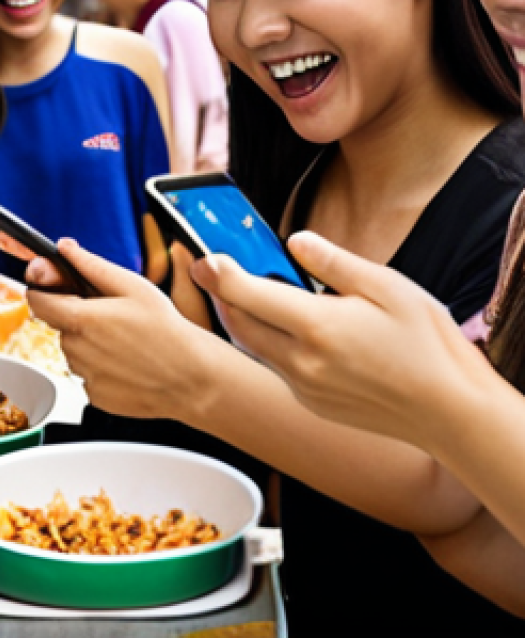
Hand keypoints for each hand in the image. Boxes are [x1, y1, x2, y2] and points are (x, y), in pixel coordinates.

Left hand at [25, 239, 214, 417]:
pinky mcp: (95, 397)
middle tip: (112, 315)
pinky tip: (127, 361)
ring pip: (74, 350)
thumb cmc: (167, 330)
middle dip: (77, 316)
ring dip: (89, 342)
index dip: (44, 290)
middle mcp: (77, 351)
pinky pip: (87, 374)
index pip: (36, 300)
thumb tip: (65, 248)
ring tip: (125, 340)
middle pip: (59, 325)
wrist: (193, 379)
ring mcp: (85, 377)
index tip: (57, 287)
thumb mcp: (133, 286)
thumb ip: (91, 265)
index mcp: (82, 319)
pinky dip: (101, 366)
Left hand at [191, 231, 490, 444]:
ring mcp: (305, 387)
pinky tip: (282, 327)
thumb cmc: (426, 344)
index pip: (248, 294)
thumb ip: (333, 263)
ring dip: (241, 320)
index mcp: (318, 326)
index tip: (203, 256)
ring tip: (242, 293)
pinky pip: (276, 367)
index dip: (219, 272)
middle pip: (239, 324)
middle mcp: (302, 361)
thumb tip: (295, 241)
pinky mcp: (312, 402)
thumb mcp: (387, 287)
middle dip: (220, 296)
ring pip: (254, 348)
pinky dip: (267, 344)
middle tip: (212, 271)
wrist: (451, 412)